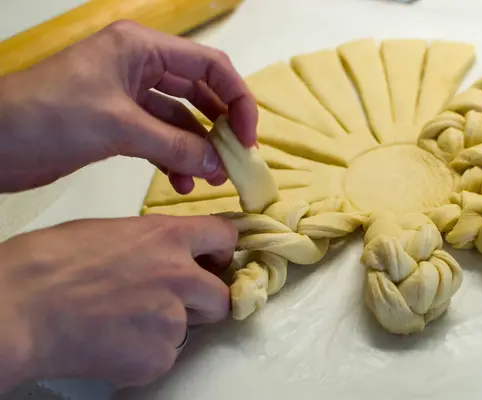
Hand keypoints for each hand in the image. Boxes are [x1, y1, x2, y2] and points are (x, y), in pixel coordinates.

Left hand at [0, 19, 256, 193]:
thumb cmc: (48, 117)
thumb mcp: (118, 128)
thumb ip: (175, 146)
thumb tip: (219, 166)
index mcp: (142, 49)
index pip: (210, 66)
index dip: (237, 100)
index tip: (248, 137)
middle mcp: (141, 67)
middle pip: (200, 93)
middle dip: (219, 128)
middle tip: (234, 162)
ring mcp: (130, 96)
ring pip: (182, 120)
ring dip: (198, 149)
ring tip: (209, 179)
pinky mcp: (119, 124)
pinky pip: (161, 139)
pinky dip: (175, 160)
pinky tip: (181, 184)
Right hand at [0, 214, 236, 390]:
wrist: (18, 310)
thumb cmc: (49, 263)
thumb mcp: (109, 231)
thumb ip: (150, 242)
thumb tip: (164, 253)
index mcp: (167, 237)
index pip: (224, 235)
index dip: (221, 249)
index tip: (214, 259)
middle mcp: (180, 276)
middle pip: (221, 295)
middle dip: (203, 299)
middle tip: (173, 302)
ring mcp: (172, 320)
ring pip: (192, 328)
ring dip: (170, 327)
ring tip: (127, 324)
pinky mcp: (157, 358)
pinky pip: (166, 356)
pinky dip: (146, 354)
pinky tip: (115, 344)